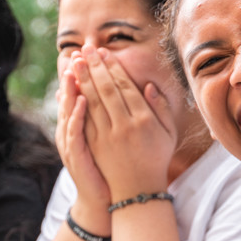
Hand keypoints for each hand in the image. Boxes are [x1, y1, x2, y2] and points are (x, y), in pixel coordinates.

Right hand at [55, 68, 111, 231]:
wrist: (103, 199)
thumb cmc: (109, 168)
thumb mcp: (106, 138)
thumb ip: (104, 115)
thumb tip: (99, 93)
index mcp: (82, 124)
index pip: (81, 93)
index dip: (85, 73)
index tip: (91, 53)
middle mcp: (72, 130)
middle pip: (71, 97)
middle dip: (75, 74)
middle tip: (78, 53)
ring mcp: (71, 143)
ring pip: (69, 111)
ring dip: (72, 89)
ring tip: (75, 69)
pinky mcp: (76, 155)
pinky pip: (75, 132)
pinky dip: (77, 116)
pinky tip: (83, 101)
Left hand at [71, 45, 176, 199]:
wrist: (138, 190)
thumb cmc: (156, 159)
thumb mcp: (168, 133)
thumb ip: (161, 108)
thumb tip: (147, 85)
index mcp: (144, 120)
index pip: (125, 87)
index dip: (113, 67)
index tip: (104, 52)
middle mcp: (125, 126)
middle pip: (106, 89)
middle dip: (95, 67)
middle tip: (86, 49)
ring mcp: (108, 136)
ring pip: (92, 101)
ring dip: (82, 79)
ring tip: (75, 61)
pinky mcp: (95, 145)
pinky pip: (84, 119)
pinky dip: (77, 102)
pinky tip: (71, 88)